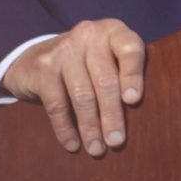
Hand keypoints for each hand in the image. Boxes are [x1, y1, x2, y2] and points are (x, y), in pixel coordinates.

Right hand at [1, 19, 145, 155]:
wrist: (37, 58)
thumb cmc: (87, 65)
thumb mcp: (107, 58)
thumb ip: (123, 74)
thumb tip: (144, 117)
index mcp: (113, 31)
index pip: (130, 48)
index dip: (133, 75)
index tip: (133, 101)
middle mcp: (89, 34)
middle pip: (105, 79)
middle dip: (112, 115)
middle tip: (117, 141)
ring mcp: (64, 49)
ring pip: (82, 95)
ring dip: (90, 127)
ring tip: (97, 149)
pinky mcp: (43, 67)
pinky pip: (57, 104)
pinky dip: (66, 128)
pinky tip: (73, 145)